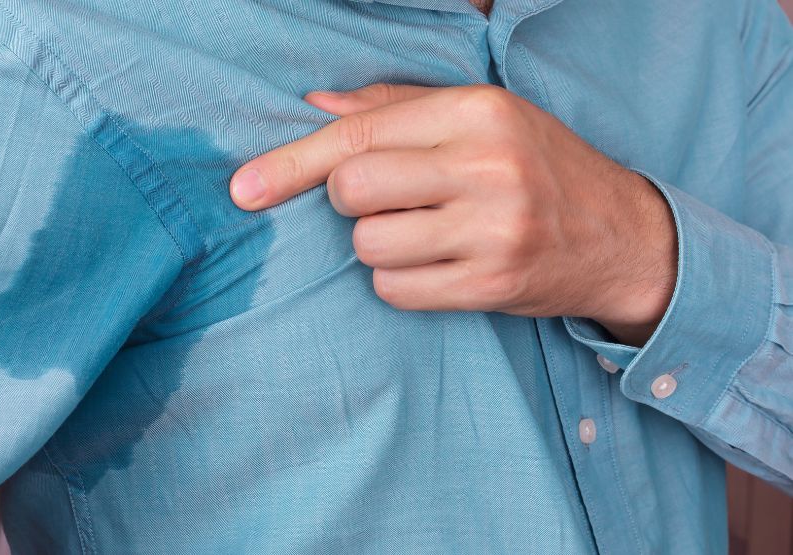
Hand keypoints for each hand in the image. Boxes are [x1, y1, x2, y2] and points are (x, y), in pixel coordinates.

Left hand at [228, 83, 677, 345]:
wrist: (622, 234)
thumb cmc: (535, 167)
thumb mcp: (479, 118)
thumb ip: (394, 109)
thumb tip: (312, 107)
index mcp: (477, 112)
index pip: (359, 136)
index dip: (292, 163)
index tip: (244, 189)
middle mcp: (486, 167)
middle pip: (352, 191)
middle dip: (351, 201)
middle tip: (389, 200)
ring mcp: (493, 230)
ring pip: (368, 245)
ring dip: (377, 244)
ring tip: (424, 232)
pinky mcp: (491, 285)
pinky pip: (394, 290)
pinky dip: (398, 281)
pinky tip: (436, 265)